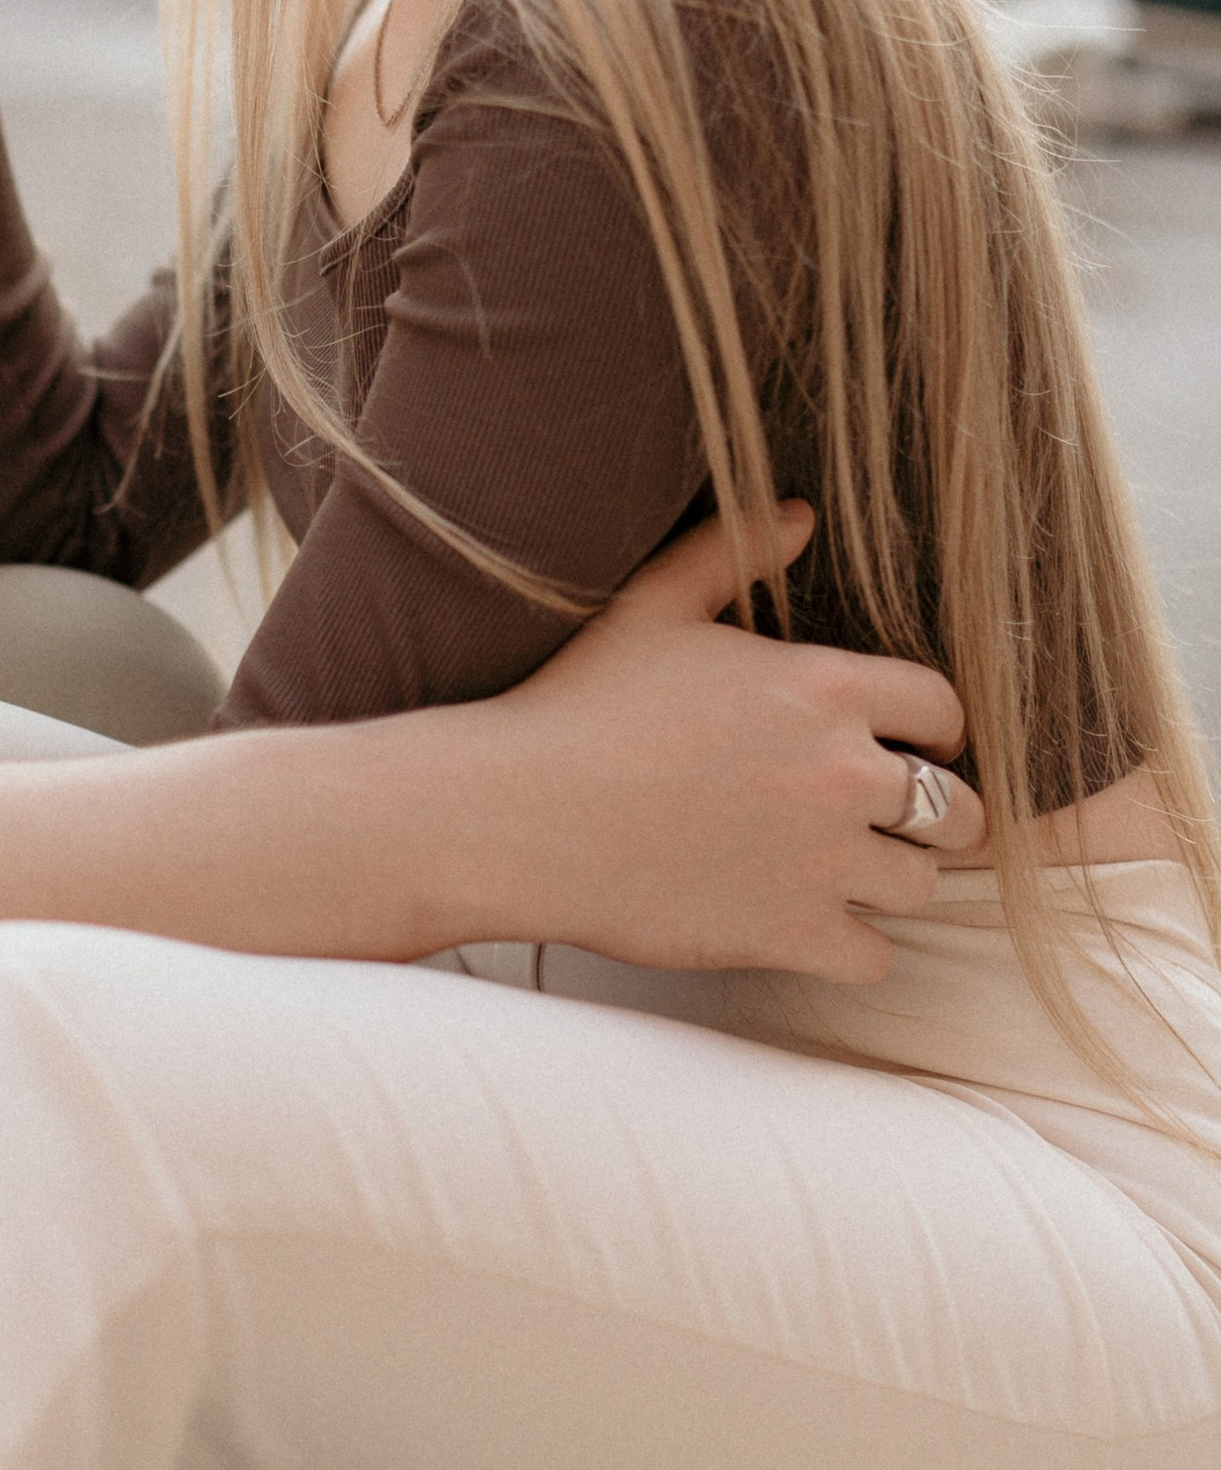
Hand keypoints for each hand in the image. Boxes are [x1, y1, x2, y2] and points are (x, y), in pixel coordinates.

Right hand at [433, 504, 984, 986]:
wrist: (513, 815)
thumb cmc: (576, 705)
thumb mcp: (652, 607)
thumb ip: (733, 551)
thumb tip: (798, 512)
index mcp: (823, 688)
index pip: (944, 709)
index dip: (935, 728)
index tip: (911, 745)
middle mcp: (841, 774)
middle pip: (957, 810)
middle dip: (935, 814)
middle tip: (889, 820)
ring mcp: (822, 862)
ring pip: (920, 885)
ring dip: (889, 880)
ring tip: (840, 872)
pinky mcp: (791, 933)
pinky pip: (875, 956)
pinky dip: (850, 946)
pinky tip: (807, 924)